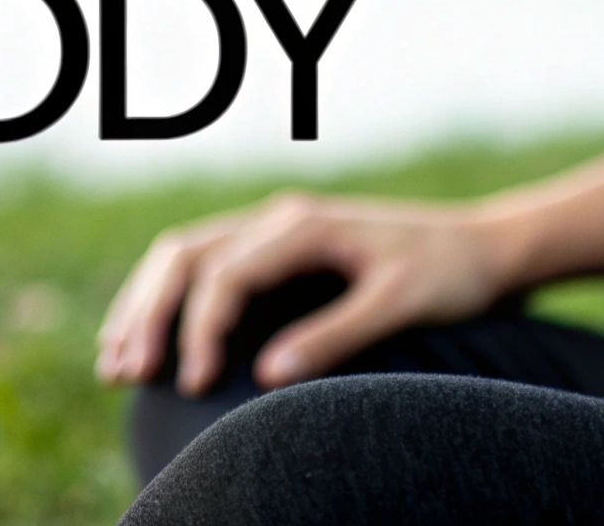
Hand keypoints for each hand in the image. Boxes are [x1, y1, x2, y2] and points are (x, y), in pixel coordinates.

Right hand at [95, 192, 509, 392]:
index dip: (200, 330)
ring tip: (116, 363)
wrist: (487, 248)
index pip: (224, 273)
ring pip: (187, 256)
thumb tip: (268, 376)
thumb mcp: (401, 304)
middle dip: (148, 314)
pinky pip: (209, 267)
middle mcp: (283, 218)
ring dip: (146, 306)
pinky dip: (172, 301)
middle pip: (186, 256)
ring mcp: (279, 229)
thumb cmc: (451, 273)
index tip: (195, 384)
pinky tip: (153, 341)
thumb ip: (337, 334)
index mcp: (305, 223)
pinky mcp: (283, 250)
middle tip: (124, 374)